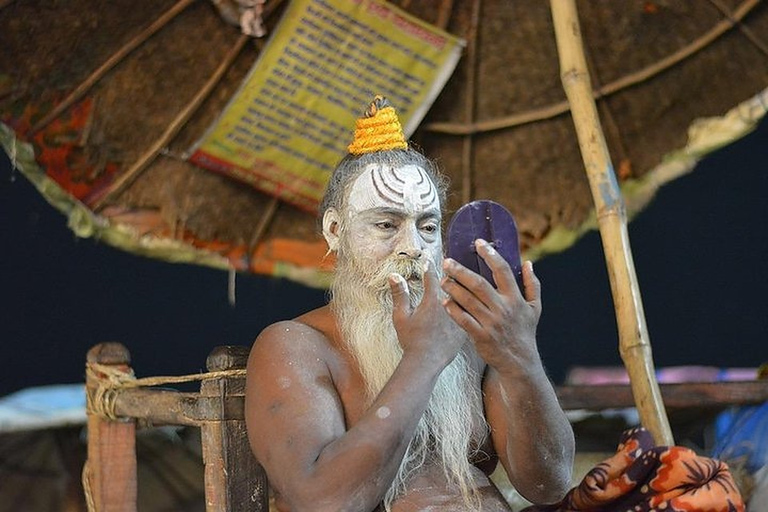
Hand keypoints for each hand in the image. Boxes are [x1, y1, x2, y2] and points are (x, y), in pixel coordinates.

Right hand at [389, 260, 465, 368]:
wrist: (426, 362)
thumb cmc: (411, 340)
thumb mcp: (400, 316)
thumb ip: (399, 294)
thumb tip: (394, 276)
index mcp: (432, 301)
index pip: (431, 277)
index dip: (429, 265)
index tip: (428, 256)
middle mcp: (448, 306)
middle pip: (453, 283)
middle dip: (451, 273)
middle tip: (451, 264)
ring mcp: (459, 318)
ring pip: (466, 297)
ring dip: (464, 288)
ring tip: (465, 281)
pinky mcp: (465, 329)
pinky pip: (471, 314)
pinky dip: (471, 307)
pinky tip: (473, 304)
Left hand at [441, 239, 541, 372]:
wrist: (520, 362)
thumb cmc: (525, 332)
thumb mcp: (534, 308)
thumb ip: (532, 285)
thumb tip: (528, 263)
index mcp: (515, 299)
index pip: (502, 271)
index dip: (490, 255)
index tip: (478, 243)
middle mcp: (503, 309)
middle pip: (478, 284)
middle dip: (461, 271)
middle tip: (447, 262)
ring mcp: (491, 323)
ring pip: (467, 300)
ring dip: (453, 288)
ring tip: (443, 279)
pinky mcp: (480, 336)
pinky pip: (463, 320)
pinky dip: (452, 310)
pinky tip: (444, 301)